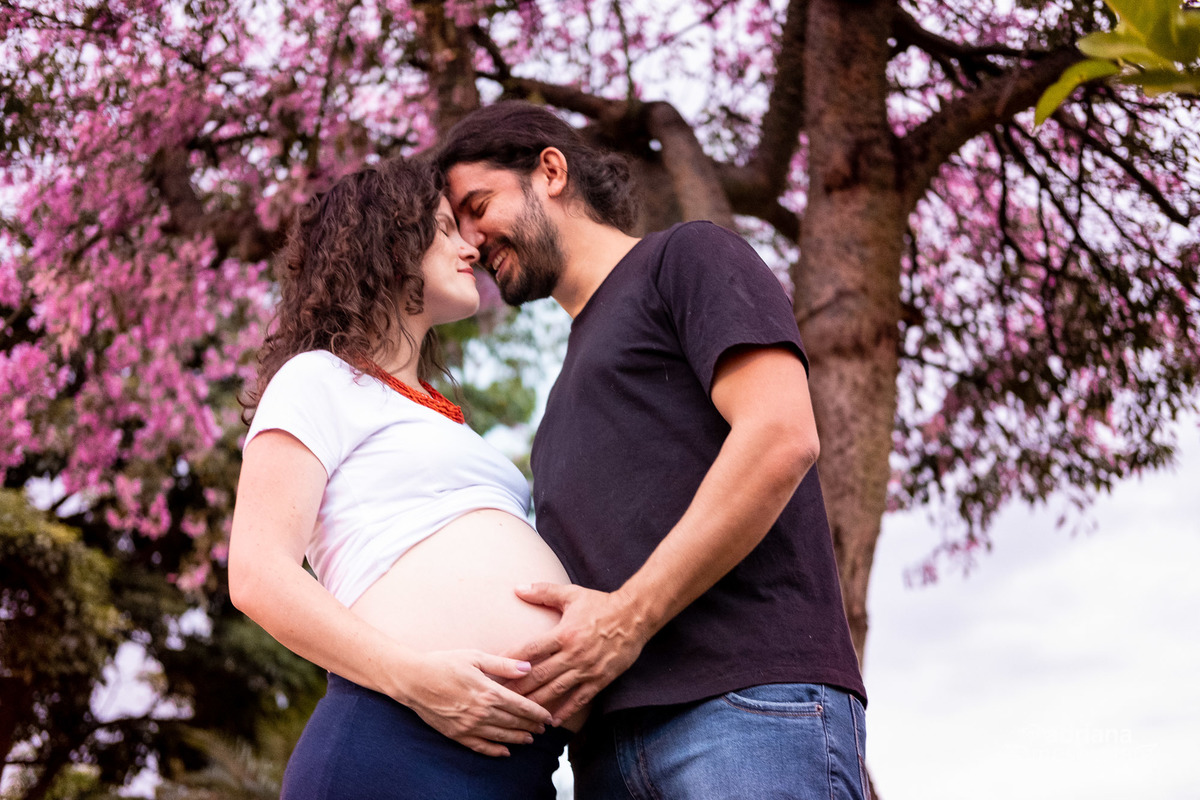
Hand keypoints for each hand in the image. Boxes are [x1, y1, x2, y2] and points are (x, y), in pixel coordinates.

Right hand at [398, 650, 553, 756]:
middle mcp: (481, 712)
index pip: (521, 706)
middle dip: (531, 726)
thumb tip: (528, 668)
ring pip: (501, 736)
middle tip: (543, 729)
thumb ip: (503, 665)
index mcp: (489, 691)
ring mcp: (469, 726)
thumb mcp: (475, 657)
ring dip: (518, 739)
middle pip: (514, 722)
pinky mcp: (456, 734)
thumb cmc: (444, 663)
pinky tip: (505, 752)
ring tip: (529, 739)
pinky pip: (480, 747)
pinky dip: (495, 751)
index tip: (549, 717)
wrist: (413, 679)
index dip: (538, 712)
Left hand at [507, 583, 649, 725]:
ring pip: (556, 690)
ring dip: (536, 703)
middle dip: (517, 687)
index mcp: (563, 633)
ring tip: (518, 713)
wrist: (635, 616)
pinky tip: (552, 720)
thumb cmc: (600, 604)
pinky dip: (565, 711)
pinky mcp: (600, 679)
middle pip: (539, 675)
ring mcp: (587, 669)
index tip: (494, 670)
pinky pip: (580, 699)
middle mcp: (573, 653)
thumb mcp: (571, 594)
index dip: (510, 660)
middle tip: (498, 697)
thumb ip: (543, 591)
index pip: (530, 650)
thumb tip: (517, 588)